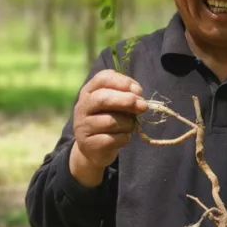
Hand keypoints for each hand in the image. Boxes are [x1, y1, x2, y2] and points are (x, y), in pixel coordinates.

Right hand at [69, 69, 146, 187]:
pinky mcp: (89, 144)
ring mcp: (83, 126)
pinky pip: (112, 139)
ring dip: (128, 123)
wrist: (94, 148)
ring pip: (110, 122)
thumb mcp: (116, 105)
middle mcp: (82, 107)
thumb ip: (127, 96)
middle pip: (103, 99)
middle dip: (126, 100)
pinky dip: (124, 138)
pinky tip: (124, 137)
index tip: (138, 90)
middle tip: (143, 106)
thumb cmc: (109, 120)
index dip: (122, 81)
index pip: (102, 78)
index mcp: (89, 91)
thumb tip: (140, 98)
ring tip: (131, 125)